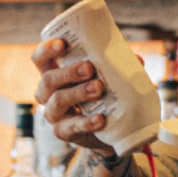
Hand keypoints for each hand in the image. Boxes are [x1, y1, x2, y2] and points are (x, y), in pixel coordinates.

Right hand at [32, 38, 121, 159]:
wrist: (109, 132)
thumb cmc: (102, 96)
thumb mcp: (107, 78)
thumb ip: (117, 67)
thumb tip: (136, 59)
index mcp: (54, 73)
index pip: (40, 58)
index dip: (47, 49)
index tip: (63, 44)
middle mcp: (48, 93)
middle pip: (48, 79)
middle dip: (69, 72)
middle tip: (90, 68)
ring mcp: (54, 114)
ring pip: (57, 101)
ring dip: (78, 93)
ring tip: (99, 88)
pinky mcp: (63, 132)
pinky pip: (71, 127)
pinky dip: (87, 122)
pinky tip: (101, 119)